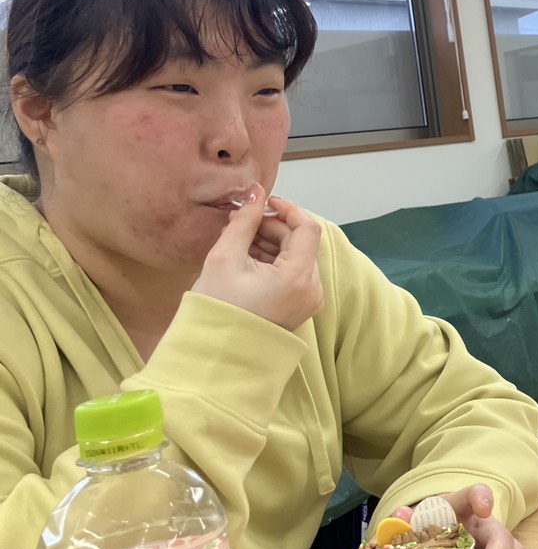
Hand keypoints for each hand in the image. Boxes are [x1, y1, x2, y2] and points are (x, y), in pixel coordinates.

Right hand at [193, 185, 322, 331]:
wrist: (214, 356)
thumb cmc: (217, 308)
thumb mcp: (225, 257)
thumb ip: (245, 221)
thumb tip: (255, 191)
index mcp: (299, 276)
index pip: (307, 227)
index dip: (287, 209)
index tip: (264, 202)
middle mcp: (312, 289)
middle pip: (301, 242)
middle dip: (272, 228)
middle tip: (241, 222)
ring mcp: (308, 300)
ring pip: (296, 257)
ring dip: (271, 243)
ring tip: (239, 241)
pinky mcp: (299, 307)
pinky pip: (293, 273)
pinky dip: (274, 261)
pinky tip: (247, 259)